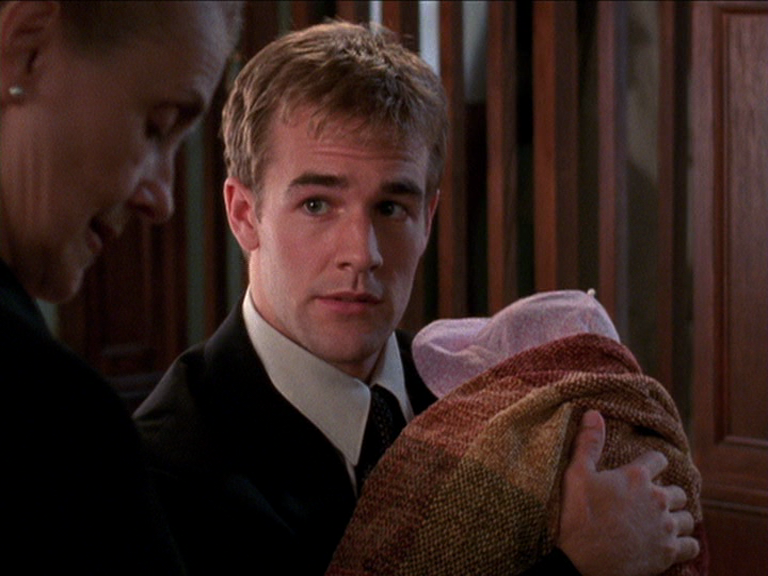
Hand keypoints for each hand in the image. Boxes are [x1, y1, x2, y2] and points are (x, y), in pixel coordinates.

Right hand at [557, 410, 699, 575]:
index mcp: (637, 477)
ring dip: (677, 518)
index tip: (644, 470)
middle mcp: (657, 500)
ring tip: (662, 521)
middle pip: (678, 491)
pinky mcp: (668, 553)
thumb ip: (588, 443)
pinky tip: (671, 541)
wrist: (581, 561)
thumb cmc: (577, 515)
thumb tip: (594, 413)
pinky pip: (692, 545)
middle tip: (651, 500)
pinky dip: (685, 543)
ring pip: (687, 518)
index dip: (651, 463)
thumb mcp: (576, 474)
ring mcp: (665, 527)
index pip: (658, 459)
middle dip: (667, 493)